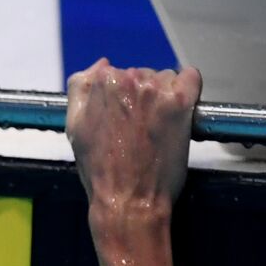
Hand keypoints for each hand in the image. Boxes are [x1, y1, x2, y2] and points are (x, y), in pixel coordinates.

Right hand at [65, 58, 201, 223]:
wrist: (126, 200)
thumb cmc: (100, 170)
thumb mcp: (74, 127)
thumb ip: (81, 89)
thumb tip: (101, 64)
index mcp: (100, 82)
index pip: (116, 73)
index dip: (121, 98)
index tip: (122, 119)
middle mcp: (128, 80)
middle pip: (141, 75)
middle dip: (141, 96)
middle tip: (138, 128)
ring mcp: (156, 90)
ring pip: (164, 78)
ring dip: (163, 97)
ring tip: (156, 128)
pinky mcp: (180, 102)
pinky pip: (191, 78)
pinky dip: (187, 90)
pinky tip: (178, 112)